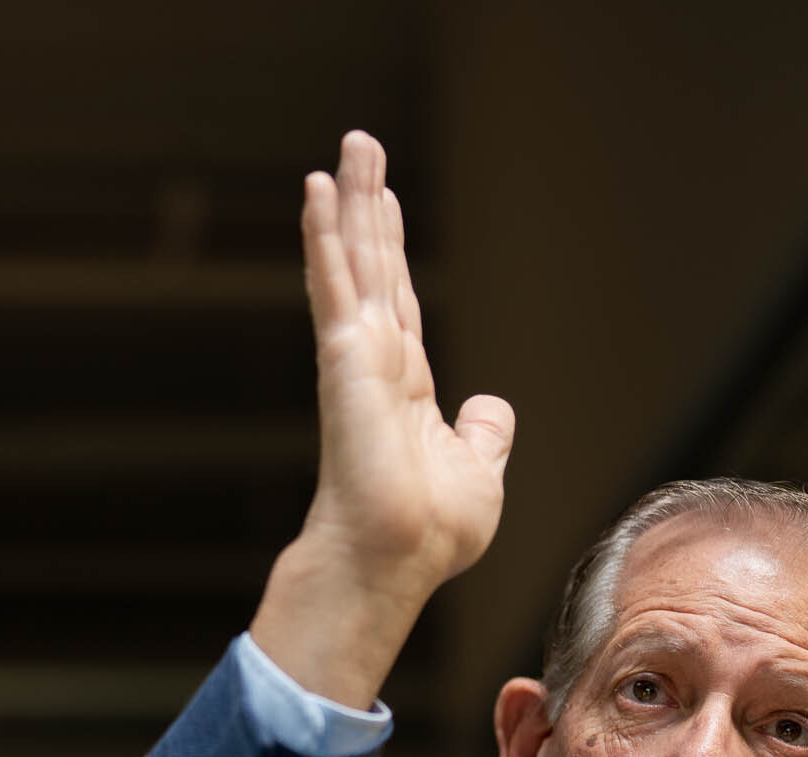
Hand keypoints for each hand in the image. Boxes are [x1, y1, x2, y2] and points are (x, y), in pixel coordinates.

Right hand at [249, 131, 514, 707]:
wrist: (397, 559)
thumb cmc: (430, 533)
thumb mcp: (480, 471)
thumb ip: (485, 433)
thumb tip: (491, 406)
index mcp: (405, 385)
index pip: (400, 300)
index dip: (391, 248)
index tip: (383, 202)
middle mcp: (376, 361)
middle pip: (374, 265)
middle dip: (367, 205)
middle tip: (361, 145)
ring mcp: (356, 356)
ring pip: (352, 261)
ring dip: (346, 202)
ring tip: (346, 148)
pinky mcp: (343, 358)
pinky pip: (334, 284)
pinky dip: (323, 235)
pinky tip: (317, 189)